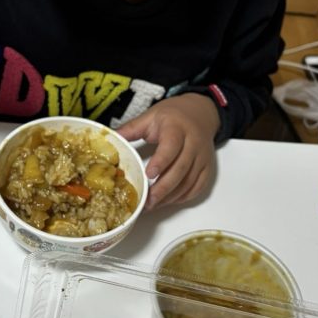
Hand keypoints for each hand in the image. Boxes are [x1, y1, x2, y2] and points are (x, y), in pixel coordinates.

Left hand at [116, 93, 219, 208]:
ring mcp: (202, 156)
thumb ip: (131, 129)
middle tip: (148, 201)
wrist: (200, 112)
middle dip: (163, 188)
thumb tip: (109, 138)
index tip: (148, 174)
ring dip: (171, 196)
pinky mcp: (207, 167)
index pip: (171, 146)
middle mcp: (193, 142)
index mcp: (177, 128)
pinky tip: (169, 200)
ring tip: (154, 204)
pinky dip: (183, 197)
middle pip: (181, 169)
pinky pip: (198, 186)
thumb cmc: (173, 116)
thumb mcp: (151, 117)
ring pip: (189, 181)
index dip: (161, 161)